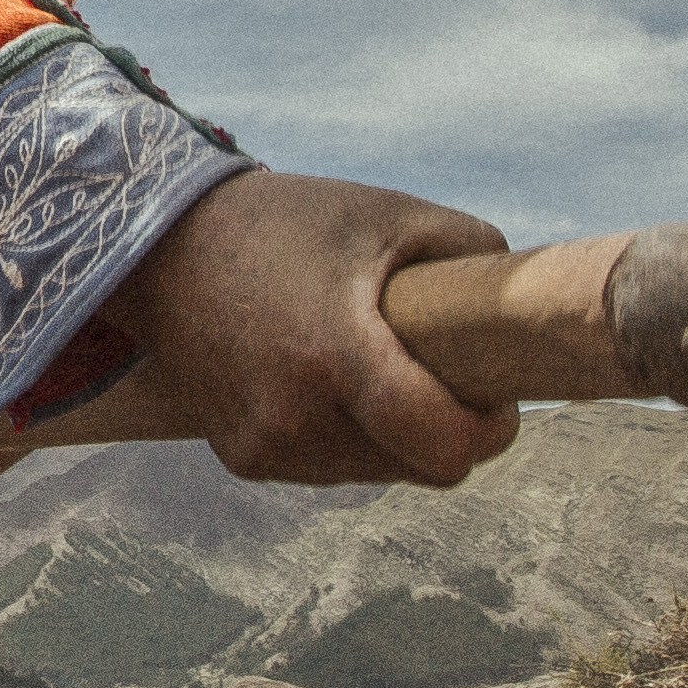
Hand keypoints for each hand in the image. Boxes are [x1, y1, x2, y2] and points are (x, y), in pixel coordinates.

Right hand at [100, 170, 520, 489]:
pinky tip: (321, 380)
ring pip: (378, 474)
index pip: (443, 446)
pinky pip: (331, 468)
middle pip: (421, 467)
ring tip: (371, 367)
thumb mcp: (393, 214)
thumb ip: (474, 255)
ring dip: (395, 437)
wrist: (161, 248)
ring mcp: (265, 446)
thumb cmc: (288, 223)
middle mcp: (295, 417)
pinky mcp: (244, 459)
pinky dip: (346, 437)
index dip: (487, 432)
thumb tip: (527, 315)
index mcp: (337, 355)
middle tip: (436, 372)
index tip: (494, 401)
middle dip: (446, 430)